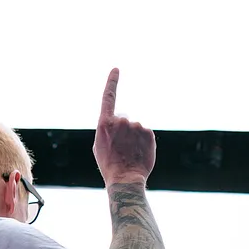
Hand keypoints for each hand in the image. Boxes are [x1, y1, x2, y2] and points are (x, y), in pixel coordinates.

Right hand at [93, 68, 155, 184]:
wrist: (125, 179)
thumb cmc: (109, 164)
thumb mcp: (99, 145)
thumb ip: (108, 129)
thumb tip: (119, 122)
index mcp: (105, 123)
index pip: (108, 97)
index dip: (112, 82)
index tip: (116, 70)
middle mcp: (121, 120)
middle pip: (124, 119)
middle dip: (123, 131)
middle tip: (121, 148)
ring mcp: (136, 126)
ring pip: (136, 128)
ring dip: (134, 138)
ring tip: (130, 153)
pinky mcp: (149, 132)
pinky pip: (145, 134)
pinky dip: (143, 142)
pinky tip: (139, 153)